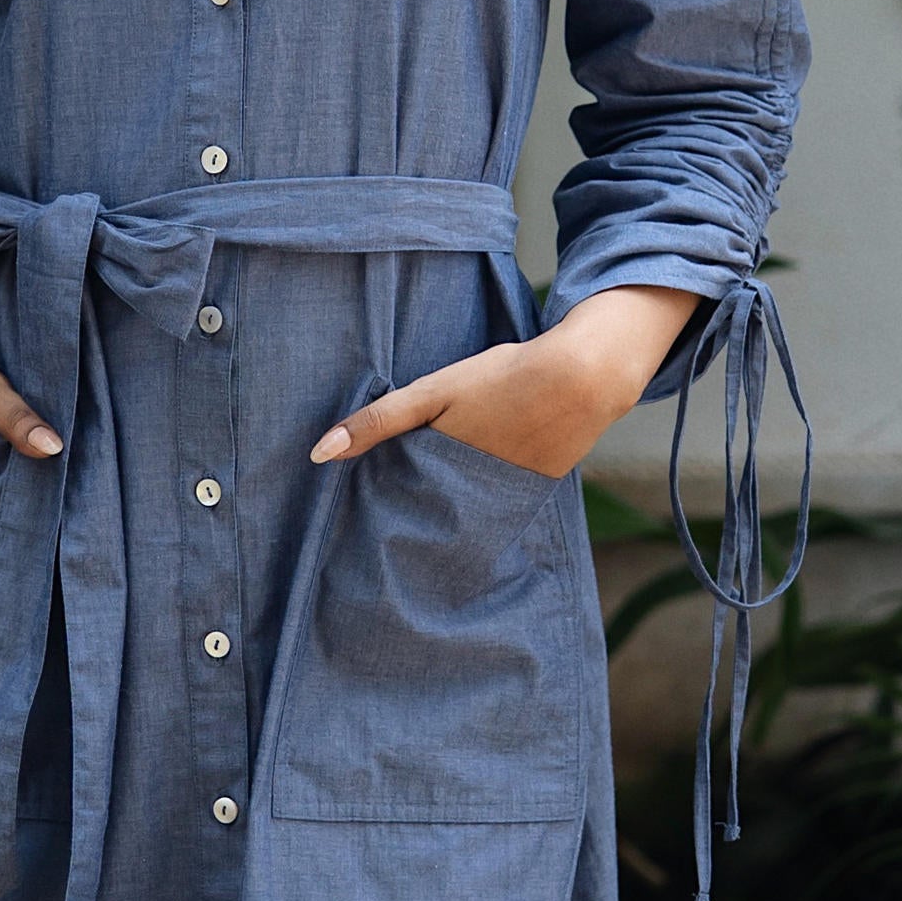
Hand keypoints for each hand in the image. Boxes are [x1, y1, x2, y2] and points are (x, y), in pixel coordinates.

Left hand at [309, 284, 699, 481]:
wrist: (583, 378)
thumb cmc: (502, 378)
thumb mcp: (433, 391)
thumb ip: (379, 421)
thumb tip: (318, 453)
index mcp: (443, 474)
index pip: (399, 507)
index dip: (380, 511)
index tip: (359, 522)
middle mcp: (474, 499)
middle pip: (431, 515)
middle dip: (412, 517)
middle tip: (391, 518)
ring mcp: (508, 499)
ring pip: (465, 512)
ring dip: (449, 511)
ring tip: (431, 506)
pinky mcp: (535, 491)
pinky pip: (498, 503)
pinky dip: (484, 499)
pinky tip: (475, 489)